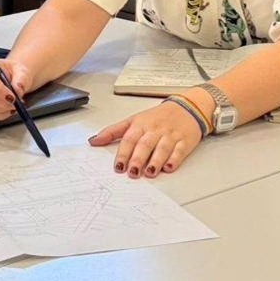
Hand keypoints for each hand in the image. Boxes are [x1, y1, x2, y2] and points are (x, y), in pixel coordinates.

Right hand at [0, 57, 30, 119]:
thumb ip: (20, 79)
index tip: (12, 97)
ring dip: (1, 110)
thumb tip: (17, 89)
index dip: (0, 90)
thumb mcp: (21, 71)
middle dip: (2, 102)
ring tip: (14, 106)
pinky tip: (8, 110)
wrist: (14, 78)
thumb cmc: (14, 72)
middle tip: (16, 103)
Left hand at [89, 99, 203, 177]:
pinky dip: (174, 159)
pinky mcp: (185, 141)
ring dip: (155, 161)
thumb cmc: (157, 117)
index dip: (123, 153)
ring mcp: (170, 135)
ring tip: (149, 173)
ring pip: (162, 148)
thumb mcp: (133, 120)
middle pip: (145, 144)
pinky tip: (169, 167)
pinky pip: (180, 151)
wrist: (186, 107)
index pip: (129, 139)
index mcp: (141, 125)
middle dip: (138, 159)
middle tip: (132, 172)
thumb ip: (113, 131)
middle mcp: (155, 130)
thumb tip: (93, 141)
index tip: (118, 166)